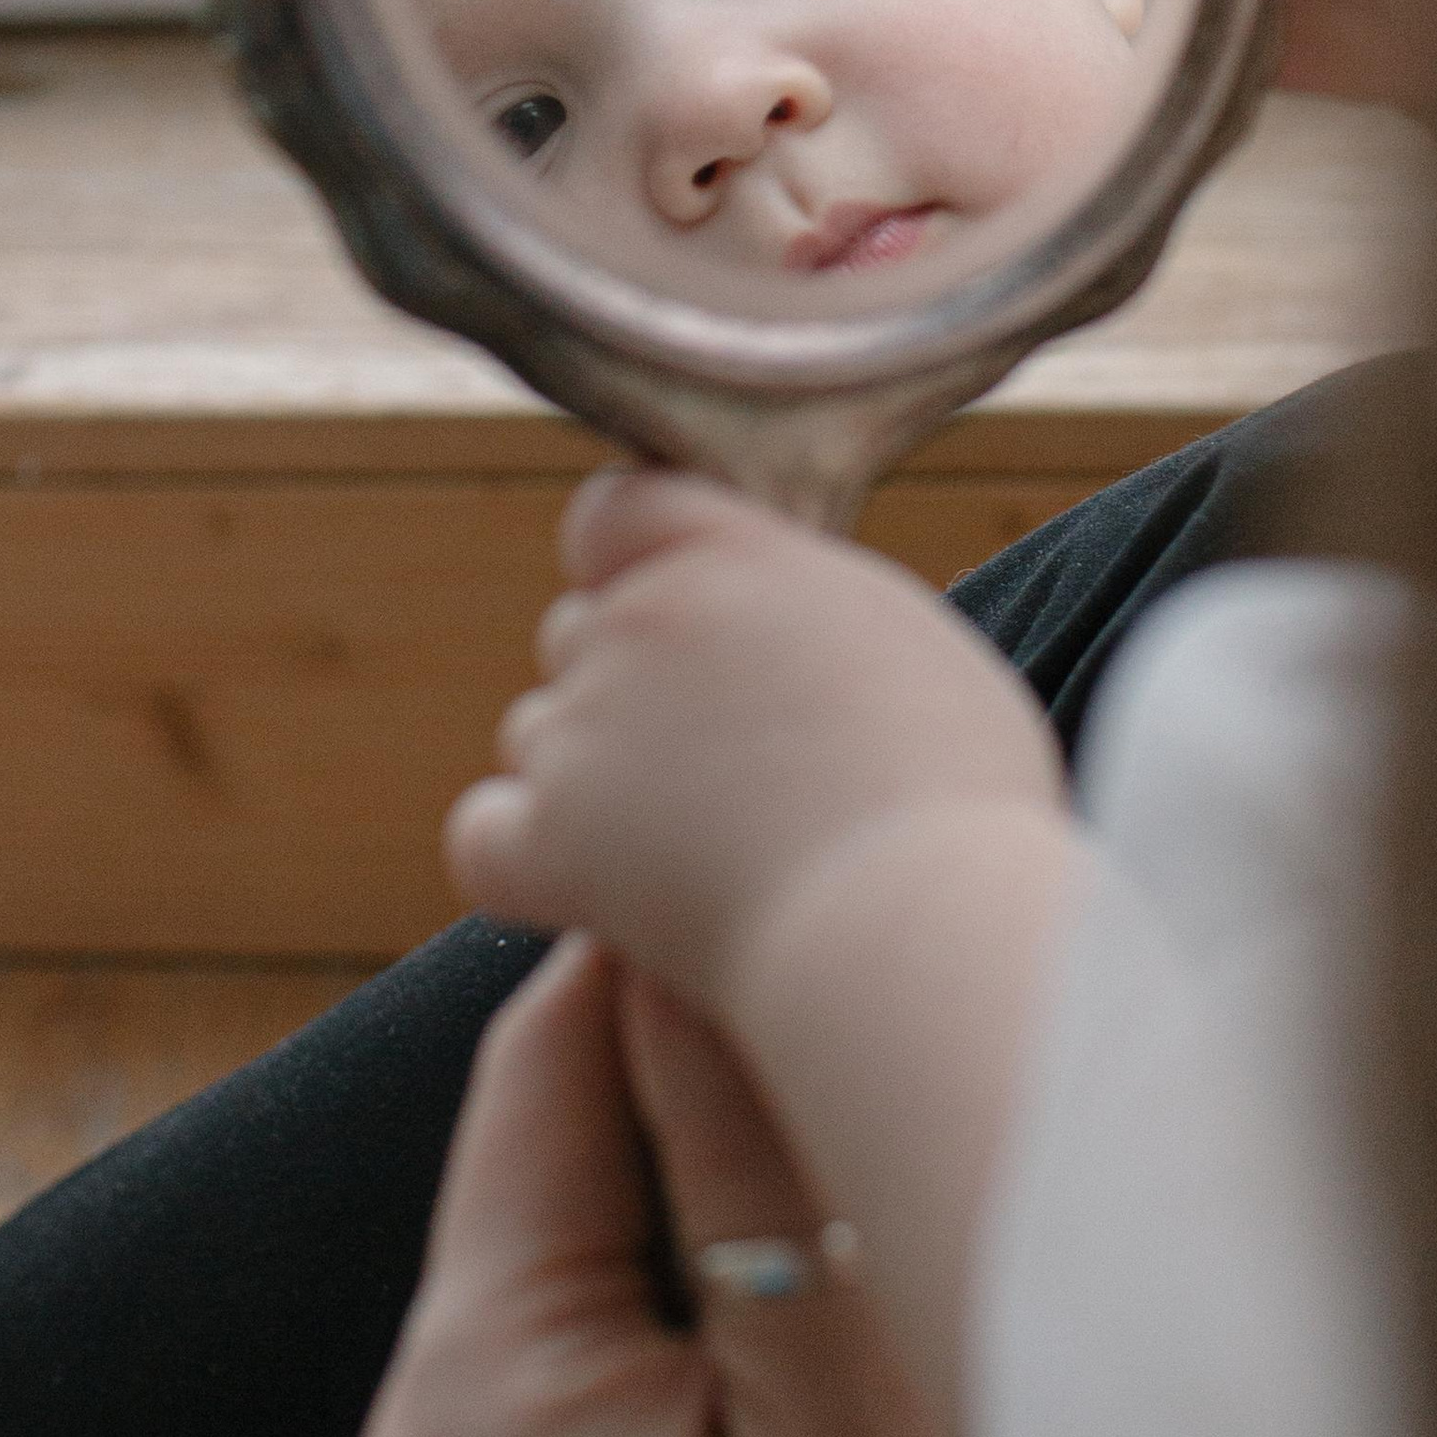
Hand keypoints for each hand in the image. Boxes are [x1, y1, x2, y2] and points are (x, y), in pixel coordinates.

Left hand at [359, 937, 1005, 1436]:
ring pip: (590, 1259)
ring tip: (860, 1125)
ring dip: (711, 1186)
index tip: (791, 842)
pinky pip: (603, 1373)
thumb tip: (686, 915)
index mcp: (468, 1397)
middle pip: (556, 1156)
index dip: (666, 935)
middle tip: (859, 973)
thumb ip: (756, 1148)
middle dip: (694, 1066)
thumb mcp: (860, 1406)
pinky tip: (829, 1302)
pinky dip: (704, 1311)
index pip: (539, 1062)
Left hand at [445, 468, 1057, 1013]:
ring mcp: (584, 728)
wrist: (918, 923)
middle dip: (626, 695)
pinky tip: (603, 901)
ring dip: (589, 786)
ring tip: (700, 855)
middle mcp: (641, 622)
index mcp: (733, 556)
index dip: (630, 568)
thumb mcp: (906, 649)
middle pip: (577, 634)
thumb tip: (770, 628)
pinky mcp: (547, 838)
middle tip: (724, 778)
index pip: (615, 513)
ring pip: (537, 736)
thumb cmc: (953, 807)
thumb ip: (805, 611)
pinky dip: (527, 867)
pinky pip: (483, 834)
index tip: (681, 627)